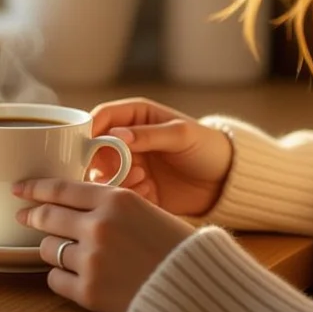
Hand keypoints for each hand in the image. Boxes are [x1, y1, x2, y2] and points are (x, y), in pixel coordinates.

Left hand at [14, 179, 193, 311]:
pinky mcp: (88, 292)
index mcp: (116, 200)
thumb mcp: (147, 211)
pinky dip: (62, 279)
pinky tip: (77, 278)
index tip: (19, 189)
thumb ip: (111, 205)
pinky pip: (55, 280)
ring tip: (65, 253)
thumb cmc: (178, 250)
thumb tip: (75, 204)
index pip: (61, 188)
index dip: (35, 188)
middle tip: (24, 216)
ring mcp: (91, 260)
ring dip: (53, 250)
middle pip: (48, 216)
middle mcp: (99, 226)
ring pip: (49, 249)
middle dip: (32, 216)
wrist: (198, 294)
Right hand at [86, 97, 233, 217]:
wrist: (226, 182)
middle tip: (118, 171)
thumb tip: (114, 135)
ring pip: (103, 174)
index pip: (101, 118)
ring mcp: (130, 165)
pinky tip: (149, 192)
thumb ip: (148, 134)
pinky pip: (119, 194)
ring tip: (143, 180)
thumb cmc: (208, 147)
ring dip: (116, 180)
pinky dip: (129, 195)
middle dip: (102, 162)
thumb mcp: (181, 135)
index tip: (87, 148)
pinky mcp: (136, 189)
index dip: (90, 131)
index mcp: (136, 116)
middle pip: (95, 149)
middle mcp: (127, 140)